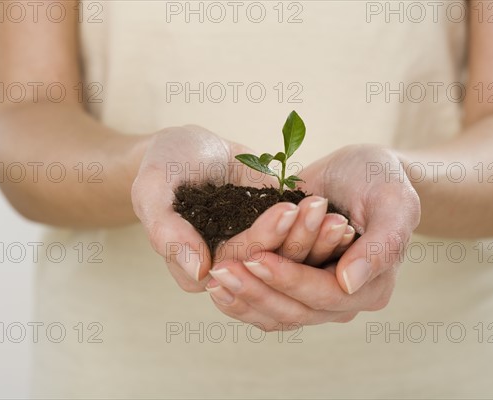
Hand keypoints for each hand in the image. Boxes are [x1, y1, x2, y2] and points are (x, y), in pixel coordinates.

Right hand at [131, 126, 353, 292]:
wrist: (188, 148)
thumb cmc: (163, 164)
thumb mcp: (153, 190)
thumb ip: (166, 231)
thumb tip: (199, 273)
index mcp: (198, 266)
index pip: (236, 260)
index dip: (263, 238)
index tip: (286, 211)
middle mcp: (230, 265)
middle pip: (269, 262)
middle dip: (300, 239)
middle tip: (325, 212)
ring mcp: (254, 249)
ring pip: (289, 256)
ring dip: (316, 239)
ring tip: (338, 214)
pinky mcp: (274, 234)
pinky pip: (297, 236)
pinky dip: (318, 230)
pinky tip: (339, 213)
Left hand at [205, 145, 420, 329]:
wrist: (362, 172)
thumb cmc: (382, 180)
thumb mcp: (394, 201)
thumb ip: (381, 244)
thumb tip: (348, 283)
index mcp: (371, 286)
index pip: (326, 294)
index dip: (290, 279)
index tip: (257, 258)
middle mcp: (343, 300)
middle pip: (296, 311)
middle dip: (257, 291)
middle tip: (222, 270)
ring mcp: (316, 297)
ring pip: (276, 314)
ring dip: (243, 299)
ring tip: (214, 277)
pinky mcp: (295, 285)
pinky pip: (267, 304)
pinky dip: (242, 298)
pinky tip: (215, 284)